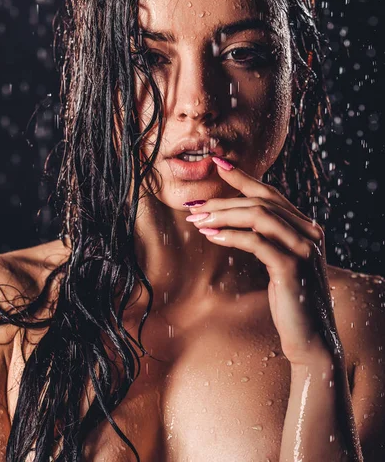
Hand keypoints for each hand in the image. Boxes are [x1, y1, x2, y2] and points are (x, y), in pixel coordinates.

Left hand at [184, 157, 343, 366]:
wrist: (311, 338)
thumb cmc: (291, 300)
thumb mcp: (281, 263)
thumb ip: (269, 239)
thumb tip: (234, 219)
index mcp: (306, 227)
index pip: (271, 194)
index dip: (244, 177)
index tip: (218, 165)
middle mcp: (309, 232)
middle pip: (261, 203)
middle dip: (223, 201)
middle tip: (194, 207)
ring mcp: (304, 248)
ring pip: (259, 217)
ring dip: (223, 216)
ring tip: (198, 221)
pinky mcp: (293, 267)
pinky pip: (257, 242)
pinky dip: (231, 235)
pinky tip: (212, 236)